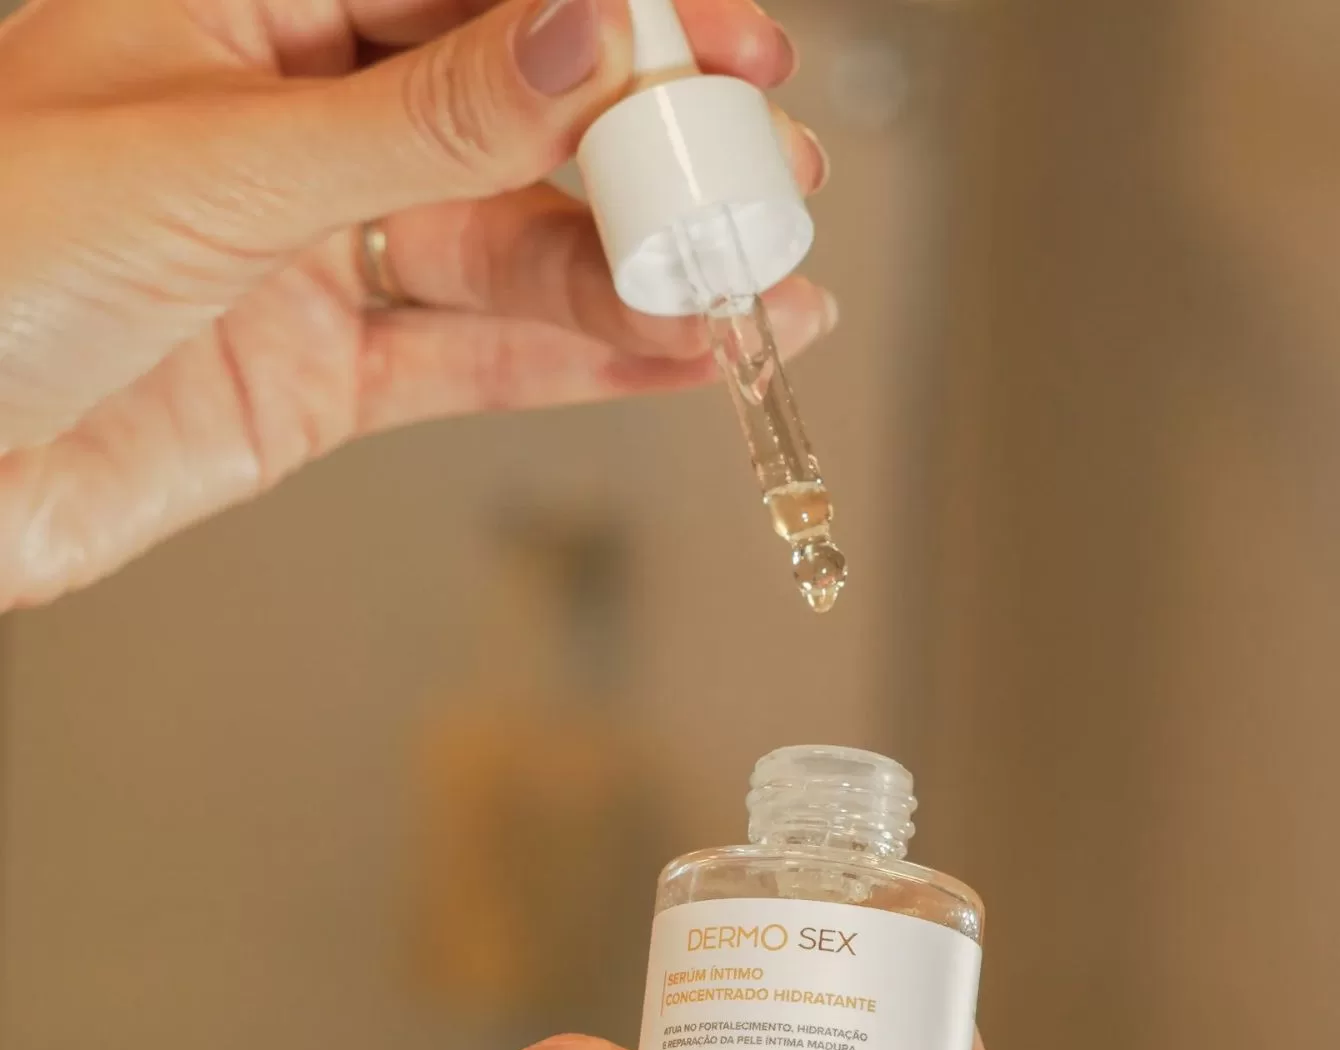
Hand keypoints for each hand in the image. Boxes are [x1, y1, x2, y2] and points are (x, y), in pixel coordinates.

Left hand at [0, 0, 831, 607]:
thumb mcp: (224, 167)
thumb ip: (424, 120)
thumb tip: (582, 34)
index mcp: (241, 3)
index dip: (609, 14)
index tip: (725, 44)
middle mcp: (289, 120)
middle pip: (511, 120)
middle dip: (648, 155)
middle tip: (765, 180)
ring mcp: (313, 251)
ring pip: (508, 249)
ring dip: (638, 275)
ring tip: (758, 291)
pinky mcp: (323, 372)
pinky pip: (473, 356)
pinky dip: (578, 361)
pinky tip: (673, 355)